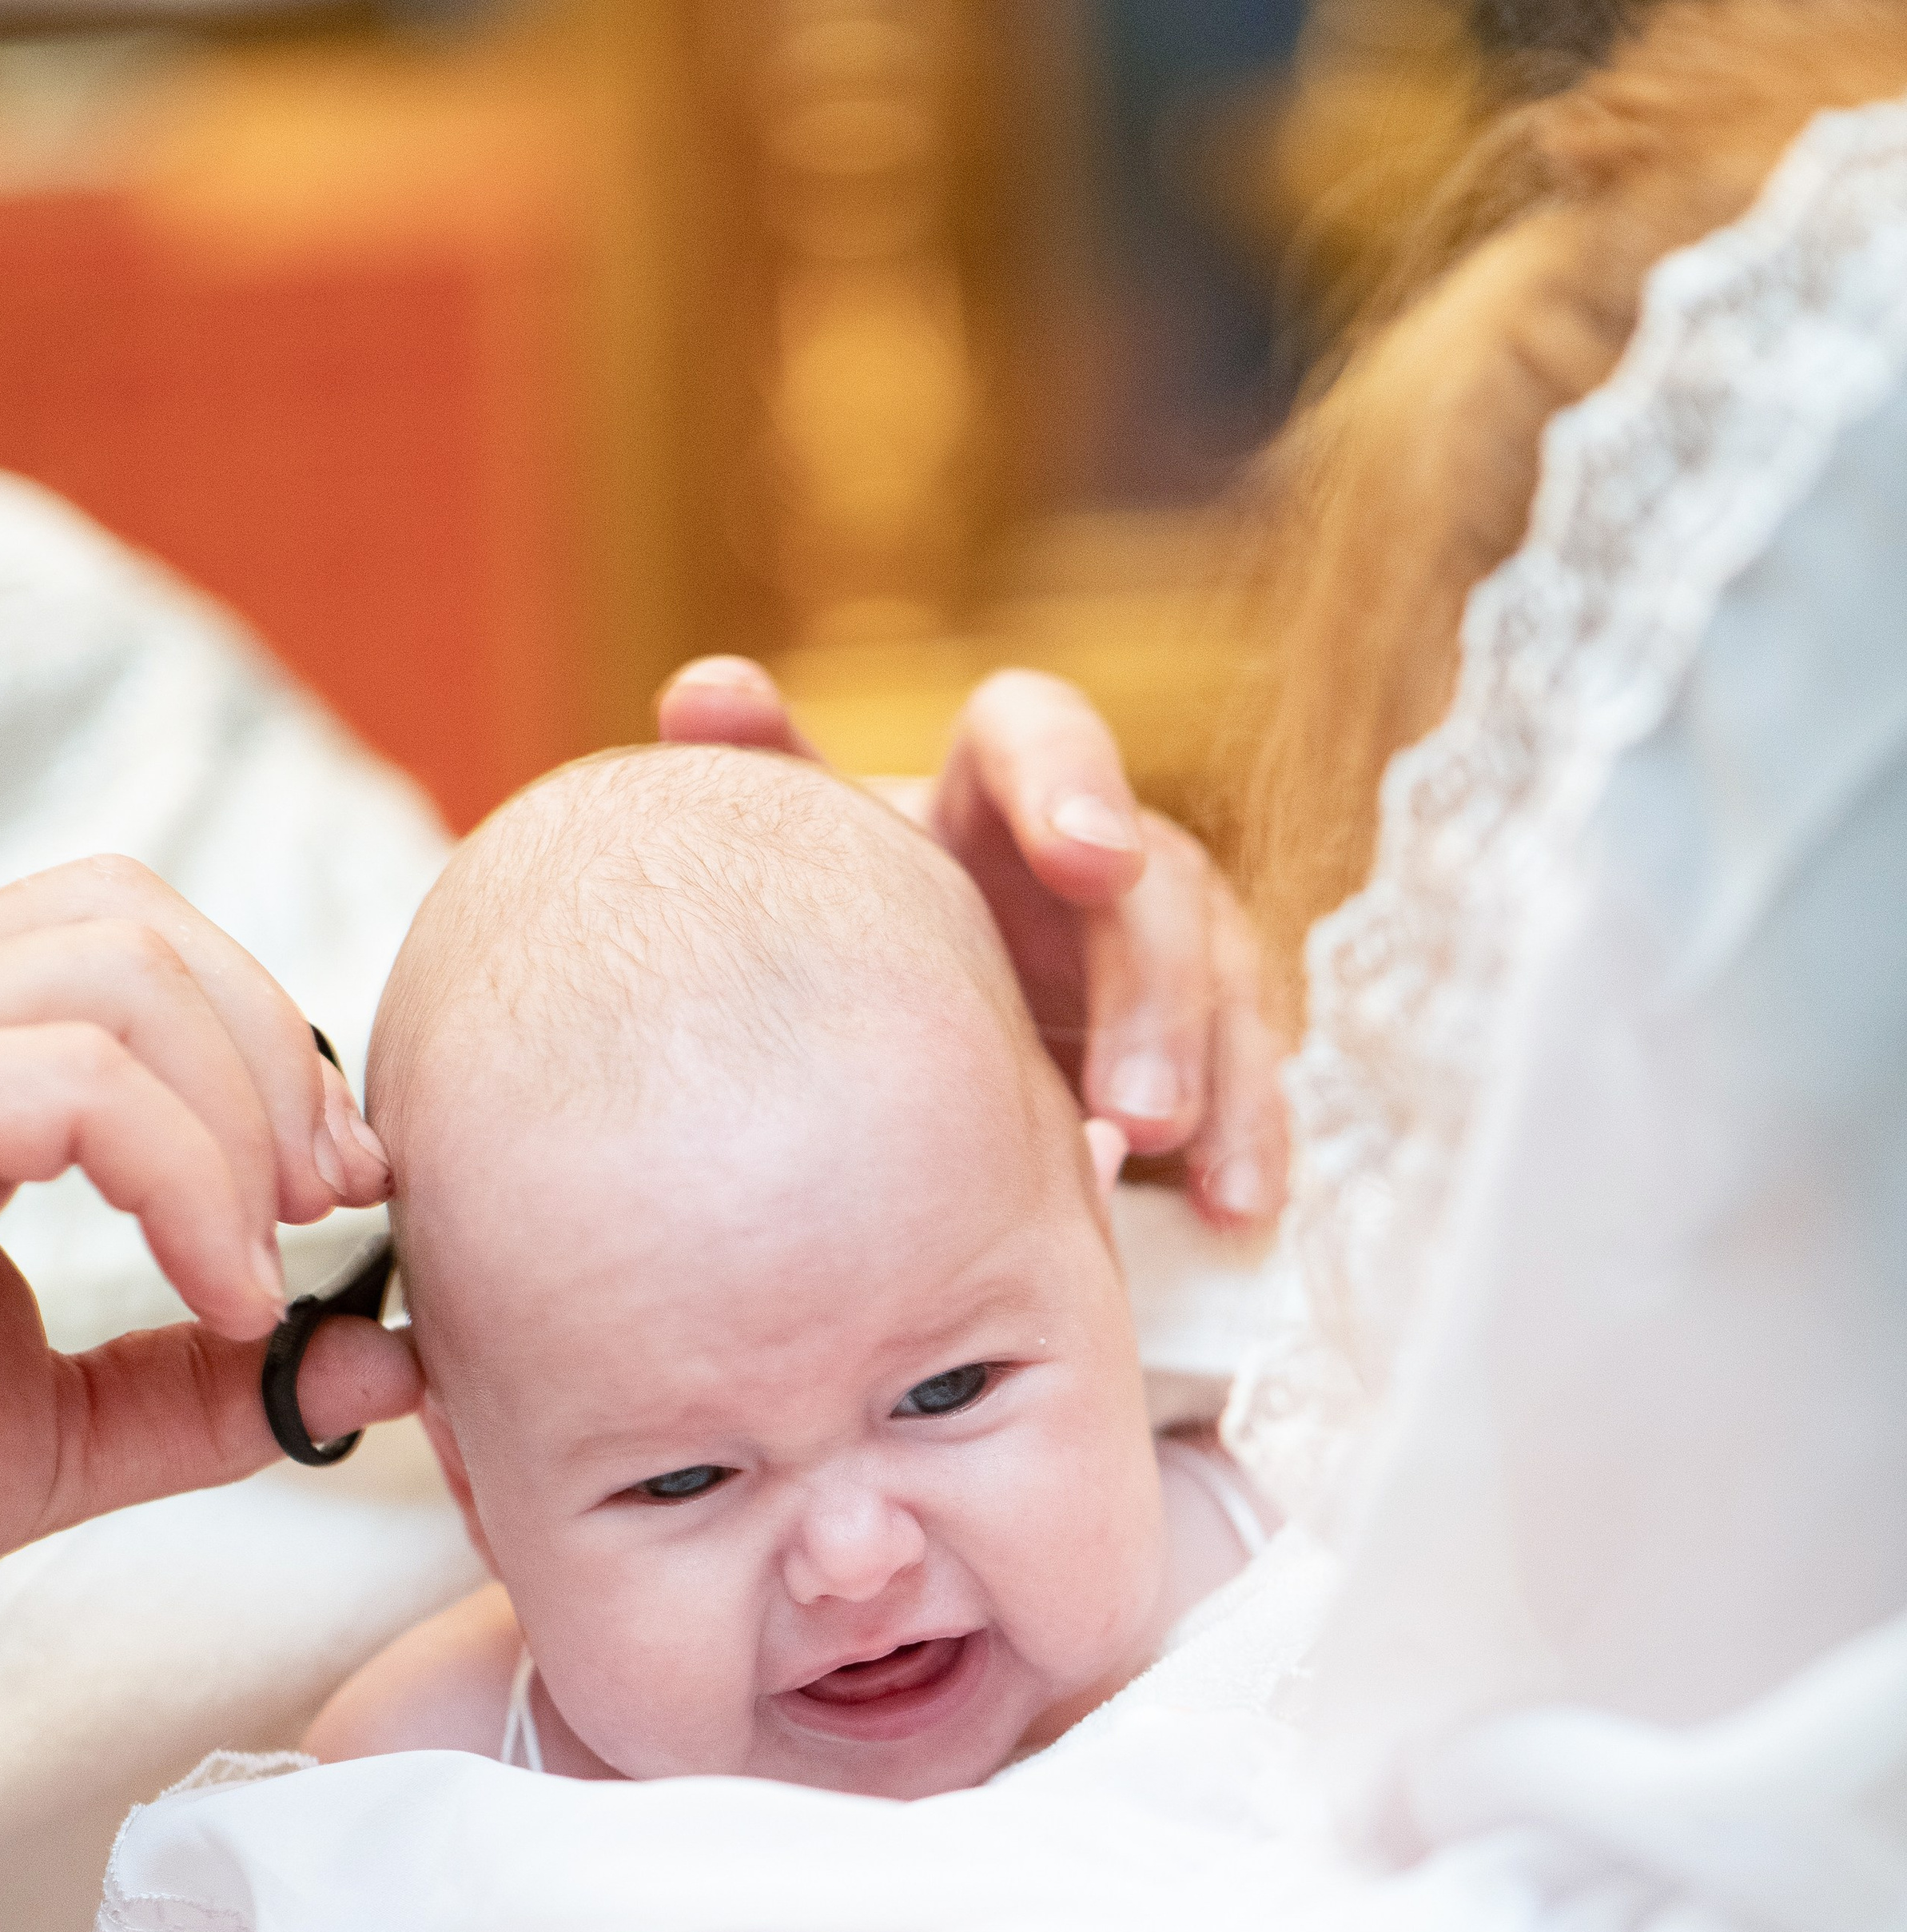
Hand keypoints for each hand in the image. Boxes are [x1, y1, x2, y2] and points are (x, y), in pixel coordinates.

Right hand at [0, 858, 422, 1624]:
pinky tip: (221, 1293)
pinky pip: (71, 1080)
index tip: (338, 1183)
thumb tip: (391, 1360)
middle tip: (331, 1205)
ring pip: (116, 965)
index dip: (258, 1034)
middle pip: (127, 916)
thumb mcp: (66, 1435)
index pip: (115, 937)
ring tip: (257, 1267)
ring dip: (244, 1111)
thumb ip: (212, 1390)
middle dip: (274, 1051)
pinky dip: (192, 1179)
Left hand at [656, 658, 1287, 1228]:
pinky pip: (1245, 1082)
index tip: (1088, 859)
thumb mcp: (807, 864)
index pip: (1046, 734)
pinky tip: (1240, 1216)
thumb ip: (769, 778)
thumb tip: (705, 691)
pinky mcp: (1195, 1041)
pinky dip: (1251, 1144)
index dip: (1076, 784)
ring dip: (1224, 1077)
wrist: (871, 1042)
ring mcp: (1156, 949)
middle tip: (1137, 1108)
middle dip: (1157, 995)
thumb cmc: (839, 931)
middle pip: (1160, 885)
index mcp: (990, 789)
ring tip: (1205, 1176)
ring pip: (1224, 983)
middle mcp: (1094, 853)